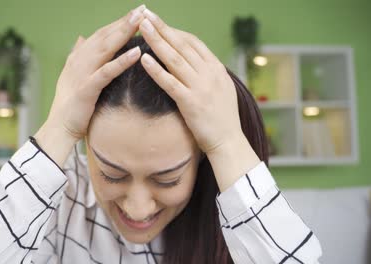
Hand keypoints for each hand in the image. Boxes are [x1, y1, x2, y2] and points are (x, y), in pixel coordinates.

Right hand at [35, 5, 145, 164]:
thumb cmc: (71, 104)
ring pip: (106, 48)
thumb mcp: (73, 75)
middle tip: (142, 9)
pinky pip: (107, 72)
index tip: (136, 12)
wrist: (60, 127)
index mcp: (79, 57)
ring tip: (140, 21)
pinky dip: (121, 61)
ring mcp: (82, 73)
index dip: (118, 22)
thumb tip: (81, 38)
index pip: (102, 34)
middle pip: (105, 36)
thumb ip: (78, 55)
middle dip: (124, 21)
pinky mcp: (87, 88)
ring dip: (123, 33)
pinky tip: (136, 52)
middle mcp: (80, 60)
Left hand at [138, 8, 243, 154]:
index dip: (175, 31)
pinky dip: (156, 69)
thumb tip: (196, 62)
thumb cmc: (223, 118)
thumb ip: (209, 74)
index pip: (193, 42)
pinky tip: (143, 59)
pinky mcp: (190, 103)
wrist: (229, 142)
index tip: (159, 23)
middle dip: (162, 28)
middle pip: (182, 45)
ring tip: (141, 27)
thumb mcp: (221, 89)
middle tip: (145, 14)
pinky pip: (170, 82)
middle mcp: (209, 74)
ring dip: (157, 41)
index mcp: (216, 69)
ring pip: (174, 59)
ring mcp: (200, 87)